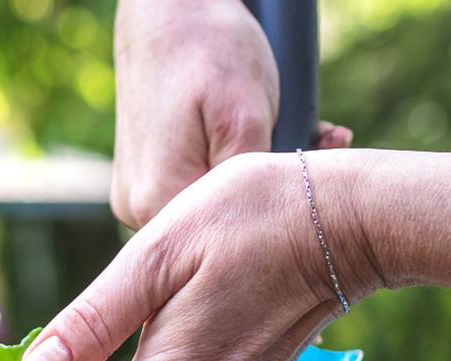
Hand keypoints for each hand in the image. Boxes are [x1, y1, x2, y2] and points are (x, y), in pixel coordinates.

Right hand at [111, 0, 350, 228]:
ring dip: (250, 185)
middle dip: (266, 200)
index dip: (272, 221)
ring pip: (208, 214)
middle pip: (214, 234)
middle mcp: (136, 212)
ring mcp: (135, 200)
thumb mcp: (245, 117)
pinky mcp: (141, 185)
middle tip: (316, 146)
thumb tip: (272, 232)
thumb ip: (251, 186)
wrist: (169, 9)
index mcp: (157, 202)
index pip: (222, 247)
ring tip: (292, 133)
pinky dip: (227, 173)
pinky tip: (251, 141)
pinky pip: (192, 193)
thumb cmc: (210, 49)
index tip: (306, 185)